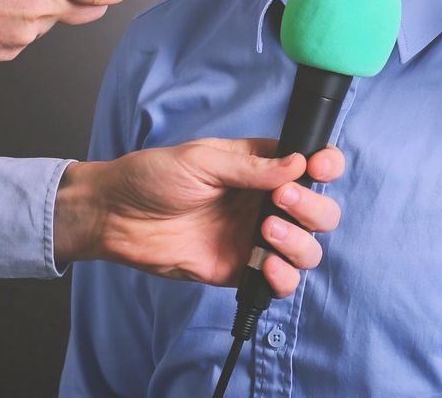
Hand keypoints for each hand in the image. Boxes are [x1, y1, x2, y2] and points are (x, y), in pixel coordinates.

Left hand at [54, 138, 344, 296]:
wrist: (115, 216)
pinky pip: (278, 281)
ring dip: (299, 242)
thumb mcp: (201, 159)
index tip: (320, 169)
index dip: (326, 167)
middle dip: (312, 208)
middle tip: (283, 200)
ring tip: (266, 231)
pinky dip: (282, 277)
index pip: (311, 166)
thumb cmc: (152, 177)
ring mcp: (255, 239)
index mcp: (261, 168)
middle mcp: (265, 203)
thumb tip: (298, 164)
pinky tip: (265, 266)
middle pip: (319, 212)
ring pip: (306, 249)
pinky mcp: (240, 271)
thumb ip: (251, 166)